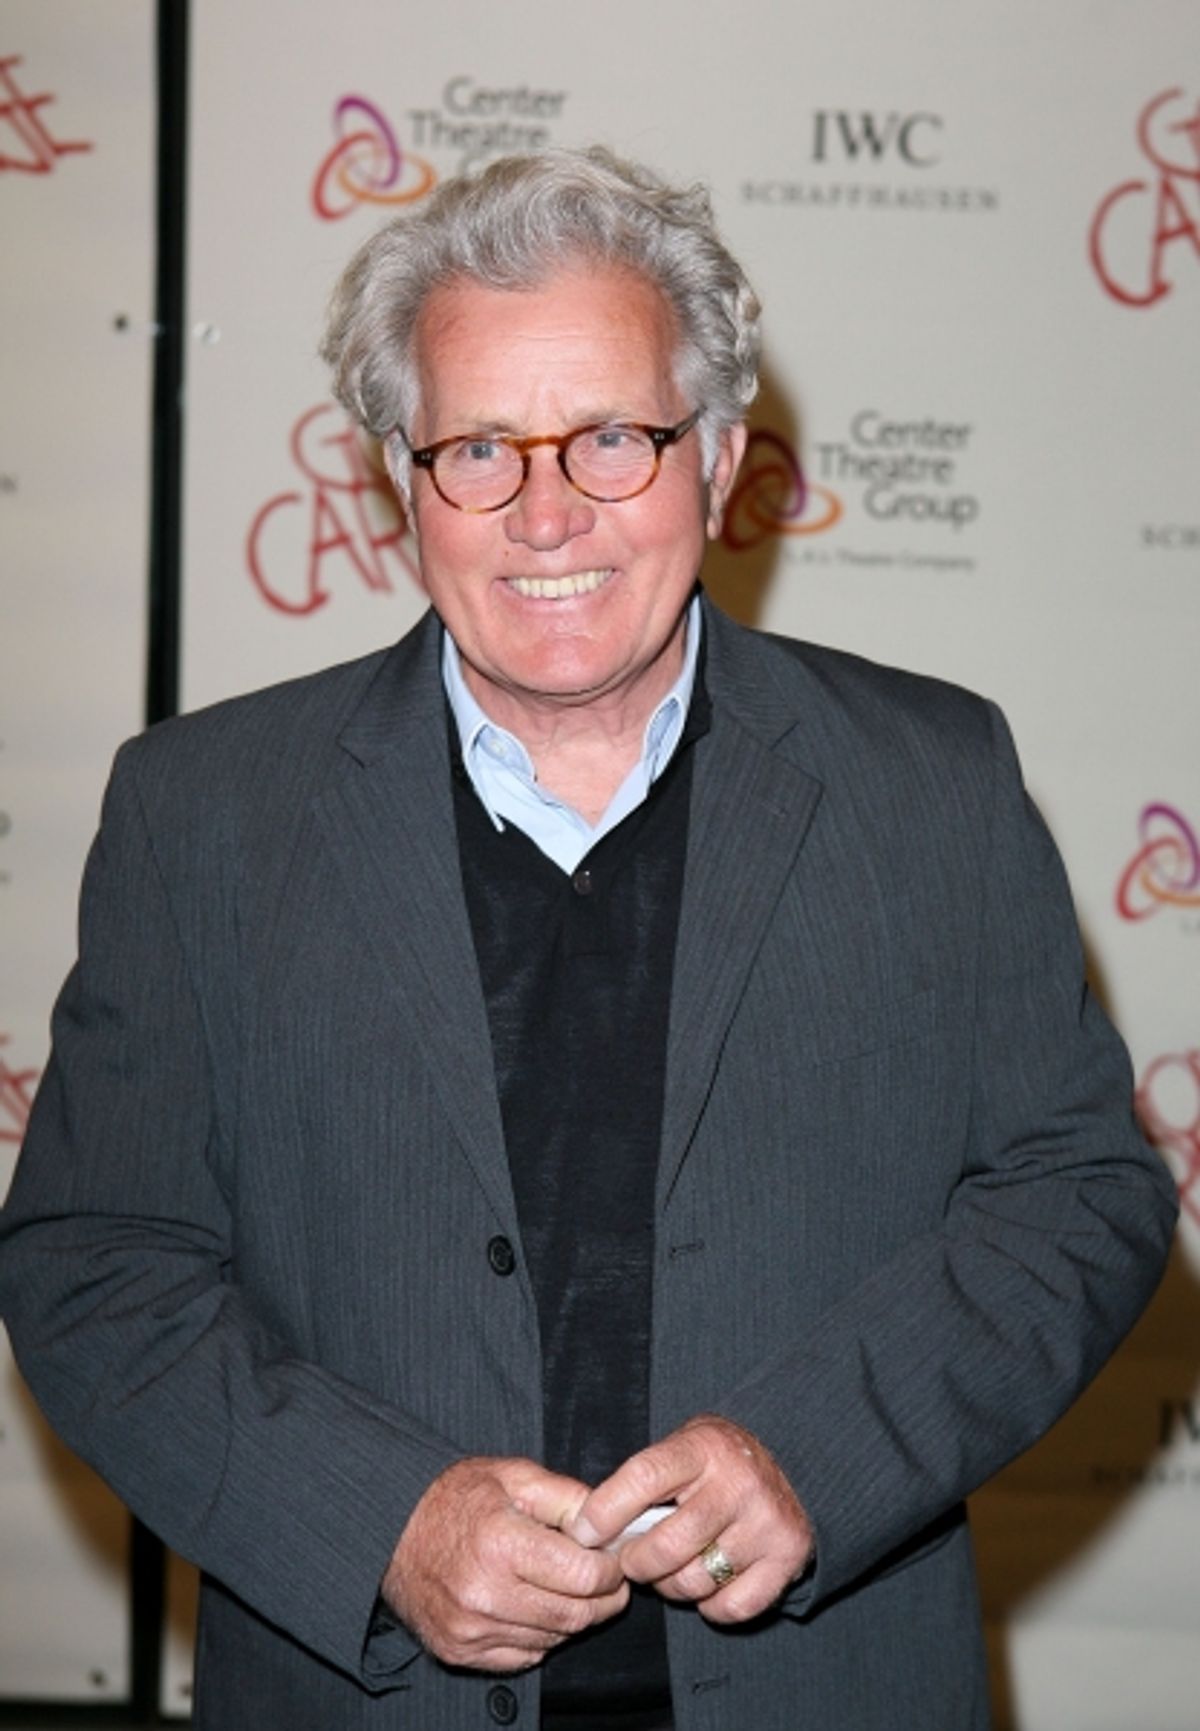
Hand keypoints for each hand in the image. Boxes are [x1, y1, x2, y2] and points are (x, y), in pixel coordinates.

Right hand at [381, 1456, 629, 1671]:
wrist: (392, 1528)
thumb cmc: (456, 1496)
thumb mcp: (513, 1476)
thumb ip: (565, 1497)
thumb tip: (608, 1522)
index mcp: (501, 1544)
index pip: (583, 1576)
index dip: (610, 1569)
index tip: (614, 1558)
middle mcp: (484, 1594)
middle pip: (574, 1615)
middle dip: (603, 1599)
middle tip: (609, 1579)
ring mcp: (470, 1629)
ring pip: (552, 1639)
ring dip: (574, 1617)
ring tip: (571, 1587)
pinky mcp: (459, 1650)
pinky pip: (524, 1655)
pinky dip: (541, 1635)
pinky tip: (536, 1605)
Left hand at [568, 1416, 812, 1623]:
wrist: (793, 1466)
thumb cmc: (715, 1465)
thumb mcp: (682, 1449)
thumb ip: (642, 1481)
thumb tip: (588, 1530)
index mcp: (704, 1447)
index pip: (645, 1478)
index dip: (606, 1511)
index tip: (583, 1534)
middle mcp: (739, 1483)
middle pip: (668, 1544)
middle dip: (636, 1562)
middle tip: (631, 1561)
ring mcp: (767, 1522)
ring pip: (695, 1580)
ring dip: (671, 1586)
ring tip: (671, 1568)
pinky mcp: (787, 1558)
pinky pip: (730, 1606)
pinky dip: (710, 1606)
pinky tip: (708, 1582)